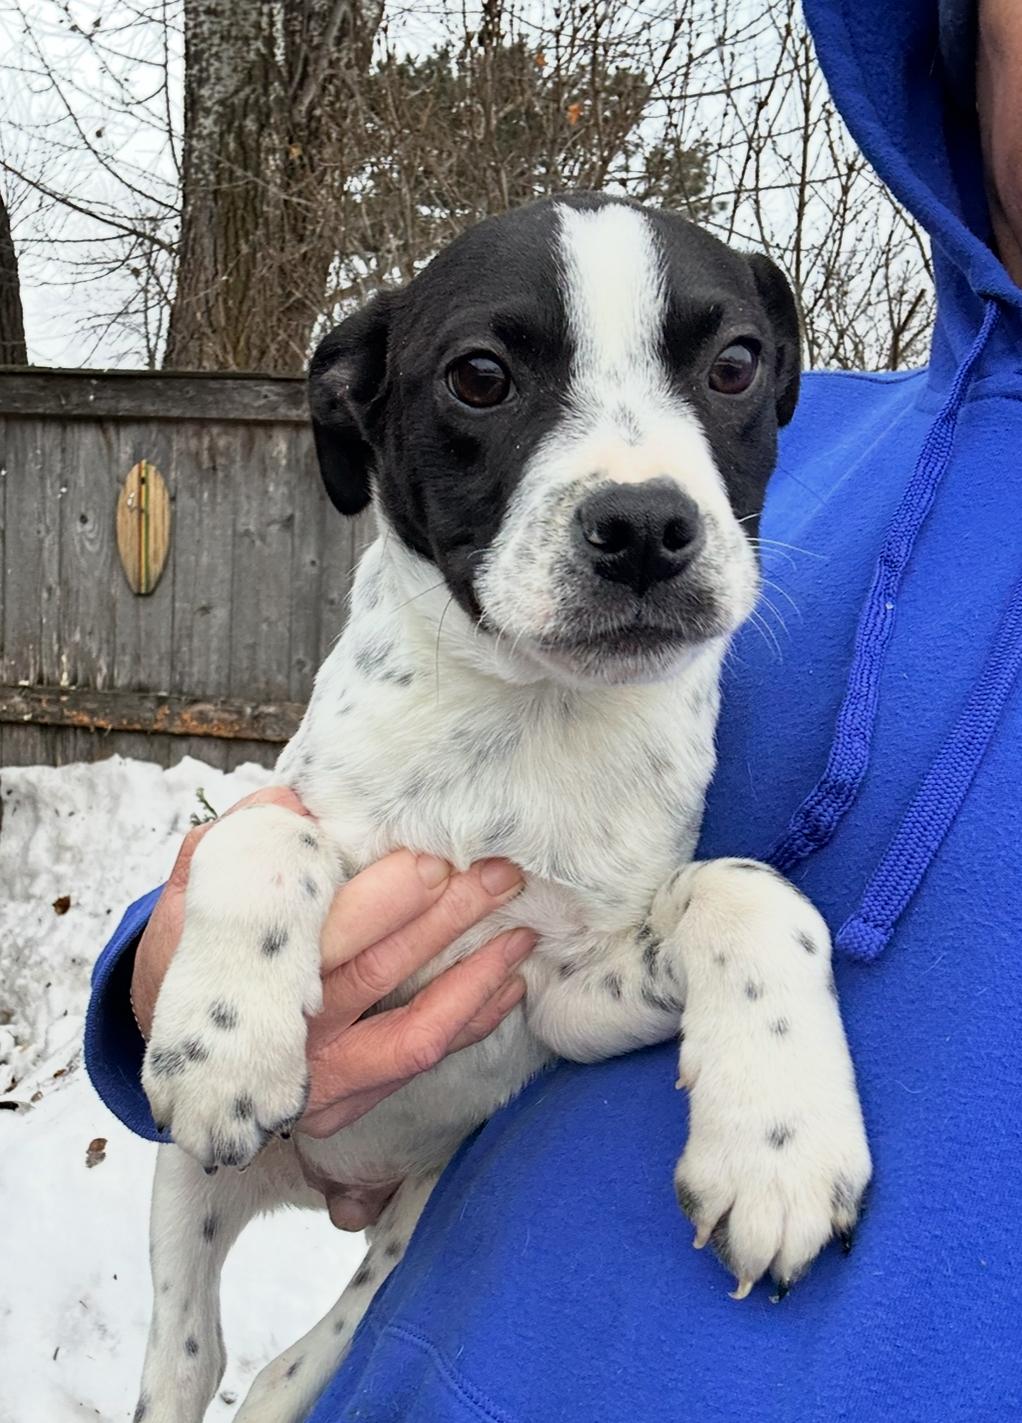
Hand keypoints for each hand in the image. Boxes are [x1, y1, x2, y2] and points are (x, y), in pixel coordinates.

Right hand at [132, 786, 534, 1140]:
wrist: (173, 1056)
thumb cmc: (195, 957)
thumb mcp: (192, 893)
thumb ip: (237, 841)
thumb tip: (296, 802)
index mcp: (246, 969)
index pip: (326, 931)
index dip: (386, 898)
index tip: (433, 860)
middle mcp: (286, 1030)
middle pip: (377, 969)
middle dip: (445, 917)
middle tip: (495, 874)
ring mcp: (318, 1075)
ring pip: (413, 1030)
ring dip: (475, 977)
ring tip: (521, 930)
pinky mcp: (344, 1104)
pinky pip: (419, 1062)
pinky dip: (470, 1022)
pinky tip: (508, 985)